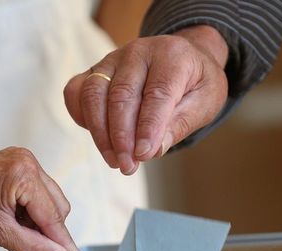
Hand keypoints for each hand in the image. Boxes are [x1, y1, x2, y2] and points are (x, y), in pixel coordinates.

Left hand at [0, 147, 82, 250]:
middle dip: (49, 232)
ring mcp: (24, 161)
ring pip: (49, 201)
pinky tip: (17, 224)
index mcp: (23, 174)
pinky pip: (37, 193)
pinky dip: (31, 212)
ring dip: (39, 223)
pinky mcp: (18, 165)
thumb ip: (33, 247)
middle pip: (57, 206)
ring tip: (19, 237)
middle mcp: (27, 162)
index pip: (53, 215)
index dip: (63, 241)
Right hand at [64, 25, 228, 174]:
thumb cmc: (195, 84)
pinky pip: (76, 91)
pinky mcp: (95, 70)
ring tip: (114, 160)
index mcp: (173, 56)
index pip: (157, 93)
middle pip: (121, 94)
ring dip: (100, 132)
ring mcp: (112, 59)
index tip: (144, 155)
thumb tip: (153, 150)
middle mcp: (139, 52)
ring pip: (94, 93)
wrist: (184, 60)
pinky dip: (81, 117)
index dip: (149, 126)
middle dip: (122, 136)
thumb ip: (181, 124)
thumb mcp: (205, 103)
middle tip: (128, 166)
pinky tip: (99, 139)